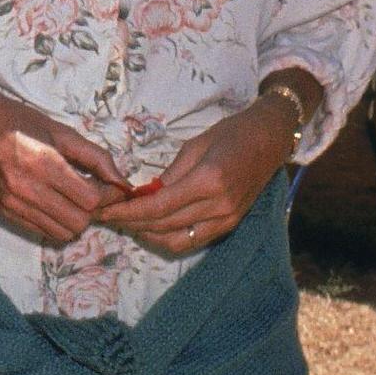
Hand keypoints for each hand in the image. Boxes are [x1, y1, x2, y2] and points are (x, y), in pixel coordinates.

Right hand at [0, 87, 128, 245]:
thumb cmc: (22, 122)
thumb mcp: (62, 131)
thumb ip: (96, 157)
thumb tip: (122, 181)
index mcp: (44, 163)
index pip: (90, 199)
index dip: (107, 194)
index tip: (109, 185)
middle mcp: (27, 188)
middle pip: (79, 221)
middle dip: (93, 209)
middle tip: (91, 191)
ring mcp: (15, 204)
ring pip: (63, 232)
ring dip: (75, 218)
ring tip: (72, 197)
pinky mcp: (7, 213)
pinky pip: (44, 232)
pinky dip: (57, 222)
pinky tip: (54, 201)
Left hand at [97, 98, 292, 255]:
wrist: (269, 140)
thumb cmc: (231, 134)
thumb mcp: (195, 146)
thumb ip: (170, 174)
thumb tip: (145, 195)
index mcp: (208, 181)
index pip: (159, 206)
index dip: (129, 212)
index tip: (106, 211)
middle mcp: (218, 206)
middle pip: (165, 225)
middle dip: (132, 223)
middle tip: (108, 216)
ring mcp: (227, 220)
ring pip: (178, 240)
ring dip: (148, 235)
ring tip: (126, 223)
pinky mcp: (230, 225)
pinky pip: (193, 240)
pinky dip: (169, 238)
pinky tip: (152, 228)